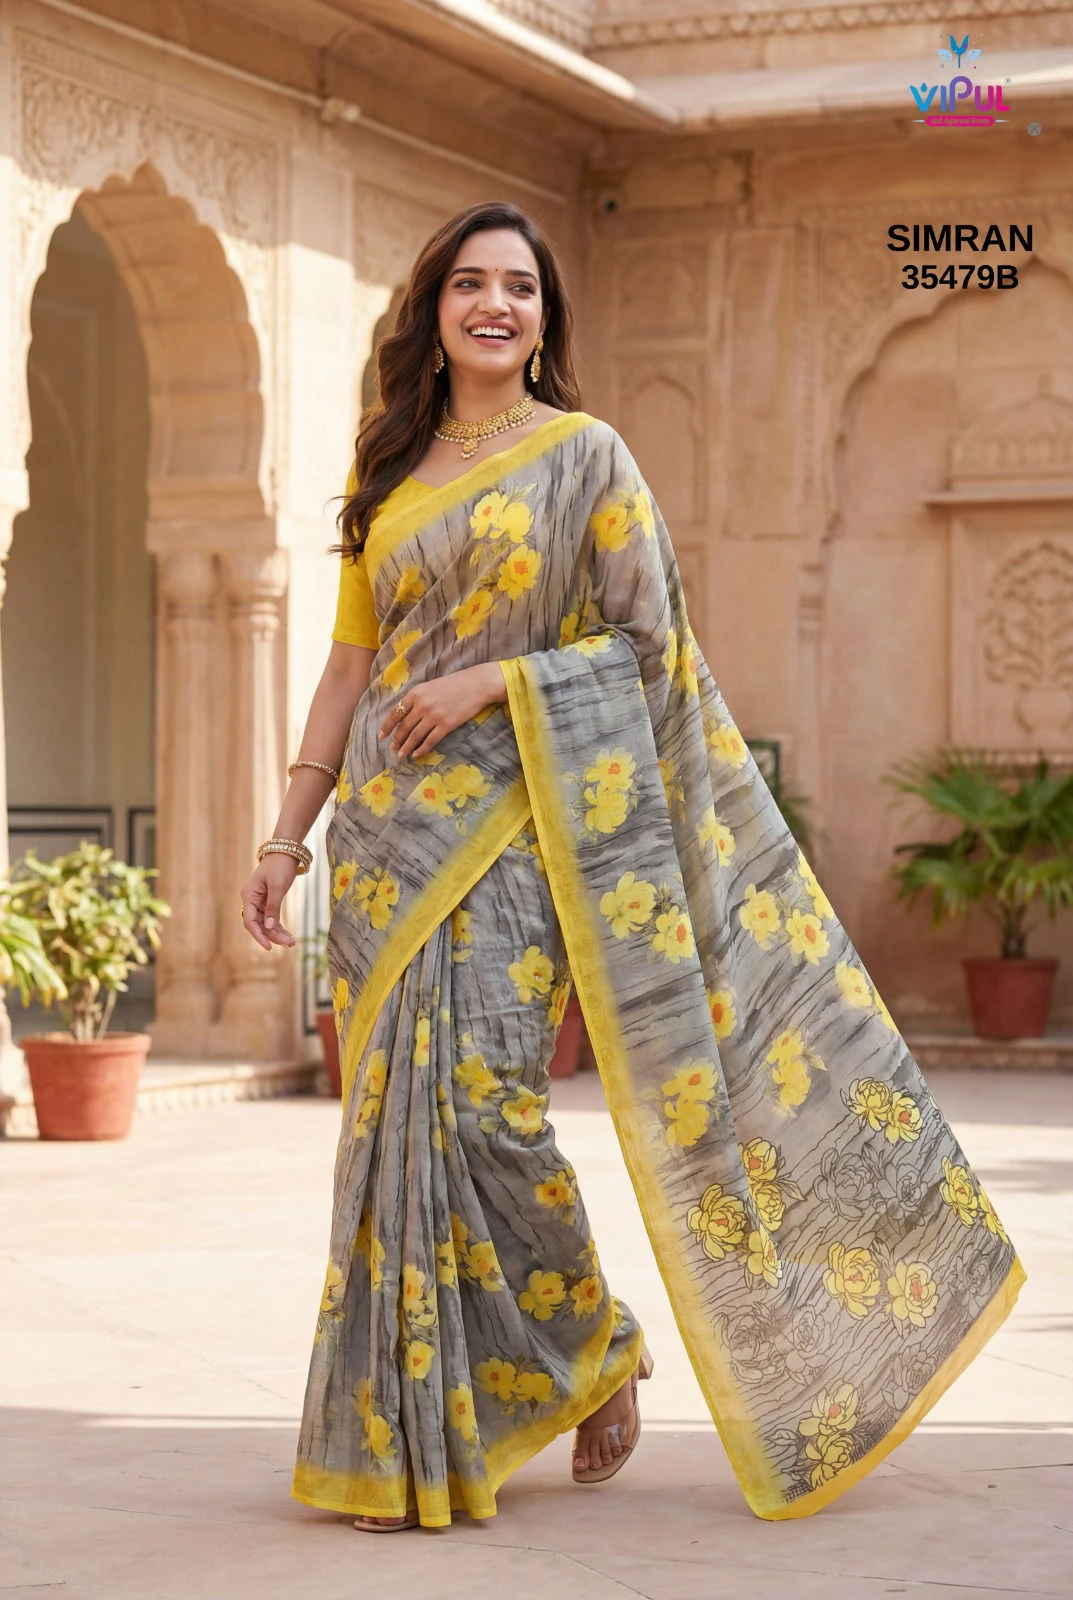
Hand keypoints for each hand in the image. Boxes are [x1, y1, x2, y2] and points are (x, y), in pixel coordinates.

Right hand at [240, 855, 298, 948]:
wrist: (286, 851)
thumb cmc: (280, 866)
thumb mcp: (277, 886)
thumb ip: (273, 907)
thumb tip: (268, 926)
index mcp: (249, 896)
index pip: (250, 921)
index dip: (259, 935)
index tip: (269, 947)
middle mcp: (251, 900)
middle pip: (258, 924)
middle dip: (272, 936)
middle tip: (289, 944)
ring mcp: (259, 901)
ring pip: (265, 923)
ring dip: (277, 933)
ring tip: (291, 942)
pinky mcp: (268, 901)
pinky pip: (271, 918)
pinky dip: (279, 926)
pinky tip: (288, 936)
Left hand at [379, 663, 504, 759]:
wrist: (477, 684)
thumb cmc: (455, 683)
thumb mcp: (431, 686)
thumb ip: (418, 698)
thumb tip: (406, 715)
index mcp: (416, 693)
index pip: (396, 713)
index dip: (387, 726)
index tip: (382, 736)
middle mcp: (422, 705)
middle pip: (404, 727)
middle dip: (396, 740)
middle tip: (392, 749)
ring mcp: (434, 716)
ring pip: (415, 736)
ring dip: (406, 747)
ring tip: (401, 755)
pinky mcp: (446, 725)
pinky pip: (430, 741)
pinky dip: (421, 749)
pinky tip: (416, 755)